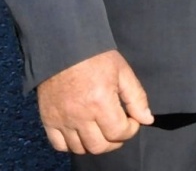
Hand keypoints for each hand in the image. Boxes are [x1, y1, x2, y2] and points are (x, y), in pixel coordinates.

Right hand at [36, 50, 153, 154]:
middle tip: (119, 129)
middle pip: (100, 146)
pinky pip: (60, 145)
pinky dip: (72, 145)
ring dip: (95, 144)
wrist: (64, 48)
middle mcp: (79, 115)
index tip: (132, 120)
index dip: (131, 130)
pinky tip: (82, 134)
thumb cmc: (96, 57)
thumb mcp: (122, 72)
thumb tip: (147, 120)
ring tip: (102, 131)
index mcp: (100, 102)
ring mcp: (62, 119)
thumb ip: (136, 98)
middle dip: (115, 141)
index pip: (119, 132)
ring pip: (80, 149)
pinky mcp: (48, 120)